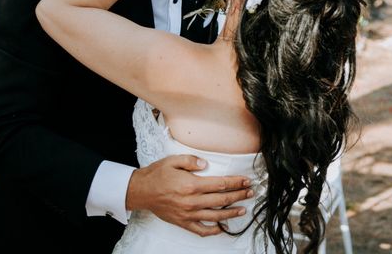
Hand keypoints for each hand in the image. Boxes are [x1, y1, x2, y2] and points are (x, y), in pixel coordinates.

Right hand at [126, 154, 253, 236]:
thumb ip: (191, 161)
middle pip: (222, 200)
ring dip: (231, 213)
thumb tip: (206, 164)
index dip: (236, 182)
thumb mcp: (173, 160)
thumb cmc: (158, 174)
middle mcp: (192, 201)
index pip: (220, 184)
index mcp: (191, 185)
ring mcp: (188, 214)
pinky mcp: (183, 222)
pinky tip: (222, 227)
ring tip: (243, 209)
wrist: (141, 191)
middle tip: (250, 192)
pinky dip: (213, 230)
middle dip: (239, 196)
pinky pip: (201, 229)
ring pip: (215, 216)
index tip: (246, 180)